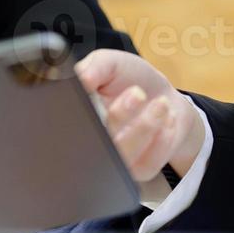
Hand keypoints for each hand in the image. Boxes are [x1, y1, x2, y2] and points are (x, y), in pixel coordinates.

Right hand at [75, 49, 204, 182]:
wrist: (163, 96)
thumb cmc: (131, 79)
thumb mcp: (111, 62)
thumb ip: (95, 65)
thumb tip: (81, 77)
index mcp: (78, 116)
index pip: (67, 122)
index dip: (78, 111)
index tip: (95, 88)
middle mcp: (91, 142)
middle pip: (94, 143)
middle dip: (118, 117)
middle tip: (137, 93)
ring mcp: (114, 160)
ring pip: (122, 156)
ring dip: (144, 127)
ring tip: (161, 104)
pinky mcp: (139, 170)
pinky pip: (147, 162)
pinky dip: (161, 139)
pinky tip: (166, 120)